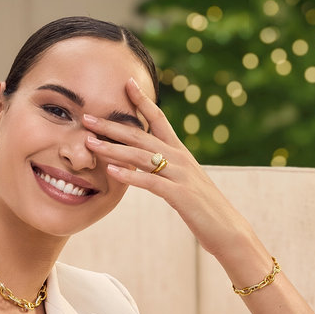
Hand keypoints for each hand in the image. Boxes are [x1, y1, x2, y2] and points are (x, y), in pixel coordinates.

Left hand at [82, 77, 255, 261]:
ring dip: (113, 148)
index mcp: (180, 153)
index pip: (159, 119)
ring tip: (89, 143)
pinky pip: (150, 182)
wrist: (229, 230)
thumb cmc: (203, 209)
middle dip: (112, 126)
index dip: (143, 101)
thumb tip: (147, 164)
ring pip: (141, 156)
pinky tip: (111, 171)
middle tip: (86, 117)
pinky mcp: (180, 195)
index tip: (127, 82)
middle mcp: (180, 158)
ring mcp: (180, 175)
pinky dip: (130, 176)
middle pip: (141, 135)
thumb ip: (166, 170)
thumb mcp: (183, 183)